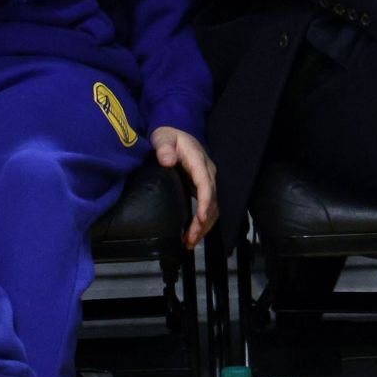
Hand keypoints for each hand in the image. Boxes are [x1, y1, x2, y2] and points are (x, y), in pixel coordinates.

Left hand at [150, 125, 217, 249]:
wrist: (175, 133)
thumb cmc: (168, 136)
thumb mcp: (163, 137)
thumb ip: (164, 147)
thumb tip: (168, 161)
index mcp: (198, 161)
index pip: (205, 183)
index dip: (205, 201)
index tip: (201, 218)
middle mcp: (208, 172)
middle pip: (212, 200)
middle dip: (204, 222)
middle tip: (190, 240)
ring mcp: (207, 180)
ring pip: (213, 206)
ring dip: (204, 226)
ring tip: (190, 243)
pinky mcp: (203, 187)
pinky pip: (208, 207)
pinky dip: (203, 223)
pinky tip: (192, 235)